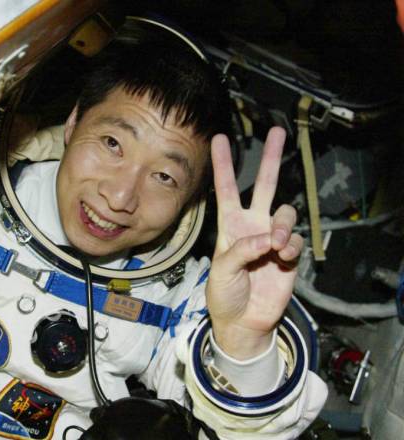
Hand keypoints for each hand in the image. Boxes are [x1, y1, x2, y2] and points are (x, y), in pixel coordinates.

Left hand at [206, 127, 302, 359]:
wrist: (242, 322)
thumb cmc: (224, 295)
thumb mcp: (221, 271)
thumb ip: (240, 251)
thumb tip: (266, 238)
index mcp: (230, 225)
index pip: (226, 188)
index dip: (223, 164)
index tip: (219, 139)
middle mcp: (252, 226)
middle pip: (265, 185)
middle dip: (271, 159)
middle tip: (278, 132)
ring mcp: (272, 239)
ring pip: (286, 213)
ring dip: (283, 225)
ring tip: (275, 245)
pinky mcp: (288, 255)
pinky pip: (296, 240)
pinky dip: (291, 246)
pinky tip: (281, 257)